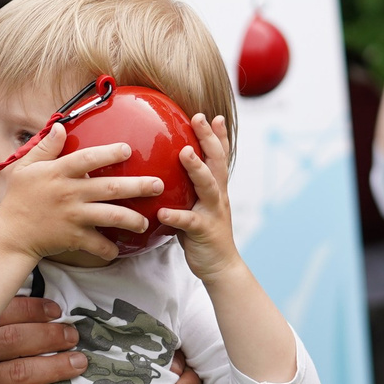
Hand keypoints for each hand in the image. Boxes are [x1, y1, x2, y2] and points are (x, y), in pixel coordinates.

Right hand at [0, 125, 160, 265]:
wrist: (10, 234)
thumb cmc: (19, 198)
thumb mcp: (26, 167)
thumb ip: (46, 148)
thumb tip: (61, 127)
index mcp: (58, 173)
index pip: (88, 159)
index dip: (109, 153)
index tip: (128, 149)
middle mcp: (69, 193)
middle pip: (110, 187)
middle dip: (137, 186)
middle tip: (158, 185)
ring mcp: (73, 216)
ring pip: (111, 216)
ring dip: (132, 219)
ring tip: (145, 222)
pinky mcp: (73, 237)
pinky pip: (97, 244)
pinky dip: (109, 249)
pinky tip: (118, 250)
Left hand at [157, 115, 238, 278]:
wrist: (220, 267)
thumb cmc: (203, 235)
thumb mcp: (197, 206)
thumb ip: (187, 189)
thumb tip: (164, 171)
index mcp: (217, 189)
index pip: (220, 157)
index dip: (218, 136)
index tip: (213, 116)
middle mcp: (218, 196)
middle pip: (217, 162)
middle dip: (209, 139)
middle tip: (199, 118)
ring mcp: (213, 212)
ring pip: (208, 186)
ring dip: (197, 169)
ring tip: (184, 154)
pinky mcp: (204, 232)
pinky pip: (190, 222)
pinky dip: (177, 216)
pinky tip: (163, 212)